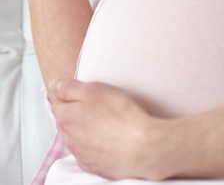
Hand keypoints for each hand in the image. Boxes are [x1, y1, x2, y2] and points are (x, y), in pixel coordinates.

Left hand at [48, 79, 172, 180]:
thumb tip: (54, 86)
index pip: (56, 102)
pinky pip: (88, 152)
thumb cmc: (120, 115)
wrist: (142, 146)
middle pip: (65, 121)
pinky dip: (93, 144)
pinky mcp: (95, 166)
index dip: (66, 94)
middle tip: (94, 103)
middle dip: (74, 111)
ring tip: (103, 120)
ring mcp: (81, 155)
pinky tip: (107, 137)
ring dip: (83, 128)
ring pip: (76, 137)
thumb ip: (70, 88)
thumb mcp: (94, 90)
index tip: (77, 90)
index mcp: (66, 118)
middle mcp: (69, 139)